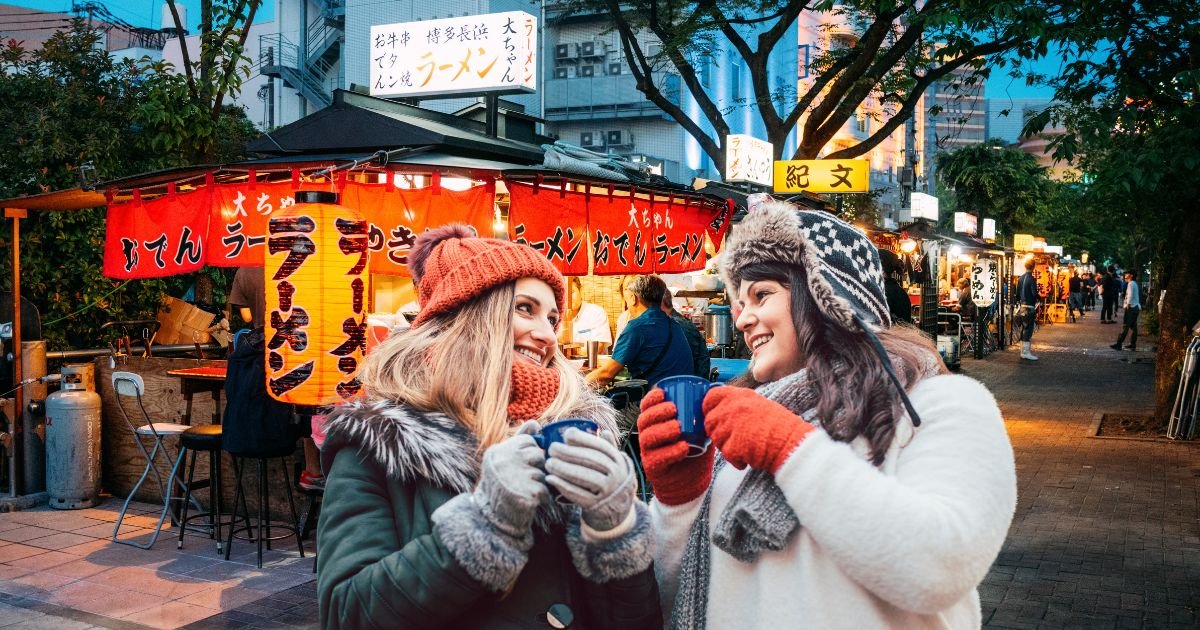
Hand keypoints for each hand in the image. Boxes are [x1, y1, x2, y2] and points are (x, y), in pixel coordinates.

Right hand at [473, 420, 548, 538]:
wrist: (492, 519)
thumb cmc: (501, 485)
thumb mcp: (505, 459)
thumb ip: (519, 439)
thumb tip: (535, 422)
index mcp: (498, 451)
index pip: (528, 441)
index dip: (529, 454)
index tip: (520, 466)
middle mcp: (504, 461)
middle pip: (538, 455)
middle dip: (536, 468)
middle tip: (523, 480)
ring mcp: (514, 477)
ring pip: (542, 472)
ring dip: (538, 483)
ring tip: (524, 491)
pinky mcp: (526, 494)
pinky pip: (545, 489)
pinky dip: (542, 496)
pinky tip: (529, 500)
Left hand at [545, 429, 633, 531]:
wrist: (616, 511)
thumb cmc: (609, 480)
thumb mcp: (614, 465)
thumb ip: (608, 449)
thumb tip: (604, 431)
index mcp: (619, 461)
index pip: (601, 447)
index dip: (583, 439)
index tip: (567, 435)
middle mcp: (616, 475)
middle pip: (591, 460)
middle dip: (569, 453)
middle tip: (551, 449)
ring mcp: (607, 491)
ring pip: (584, 477)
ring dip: (564, 469)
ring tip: (548, 463)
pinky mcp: (596, 505)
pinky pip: (577, 494)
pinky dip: (562, 486)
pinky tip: (550, 479)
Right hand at [636, 388, 713, 505]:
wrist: (692, 481)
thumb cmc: (694, 451)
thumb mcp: (699, 429)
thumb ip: (703, 414)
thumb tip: (715, 391)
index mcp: (655, 423)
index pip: (646, 407)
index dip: (651, 399)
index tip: (663, 393)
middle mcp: (648, 436)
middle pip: (644, 420)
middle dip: (657, 412)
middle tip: (673, 409)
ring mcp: (648, 452)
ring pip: (647, 437)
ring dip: (662, 430)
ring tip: (678, 428)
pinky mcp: (653, 468)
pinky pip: (657, 458)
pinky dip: (670, 451)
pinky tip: (683, 447)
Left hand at [702, 387, 815, 472]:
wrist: (791, 443)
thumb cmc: (780, 426)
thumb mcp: (759, 404)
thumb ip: (738, 404)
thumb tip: (722, 410)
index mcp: (739, 396)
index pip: (711, 396)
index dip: (708, 407)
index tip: (713, 415)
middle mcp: (732, 408)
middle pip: (709, 421)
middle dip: (718, 432)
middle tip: (733, 438)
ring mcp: (730, 426)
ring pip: (716, 439)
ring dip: (727, 446)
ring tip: (746, 447)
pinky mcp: (732, 445)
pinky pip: (726, 454)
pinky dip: (736, 460)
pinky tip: (749, 457)